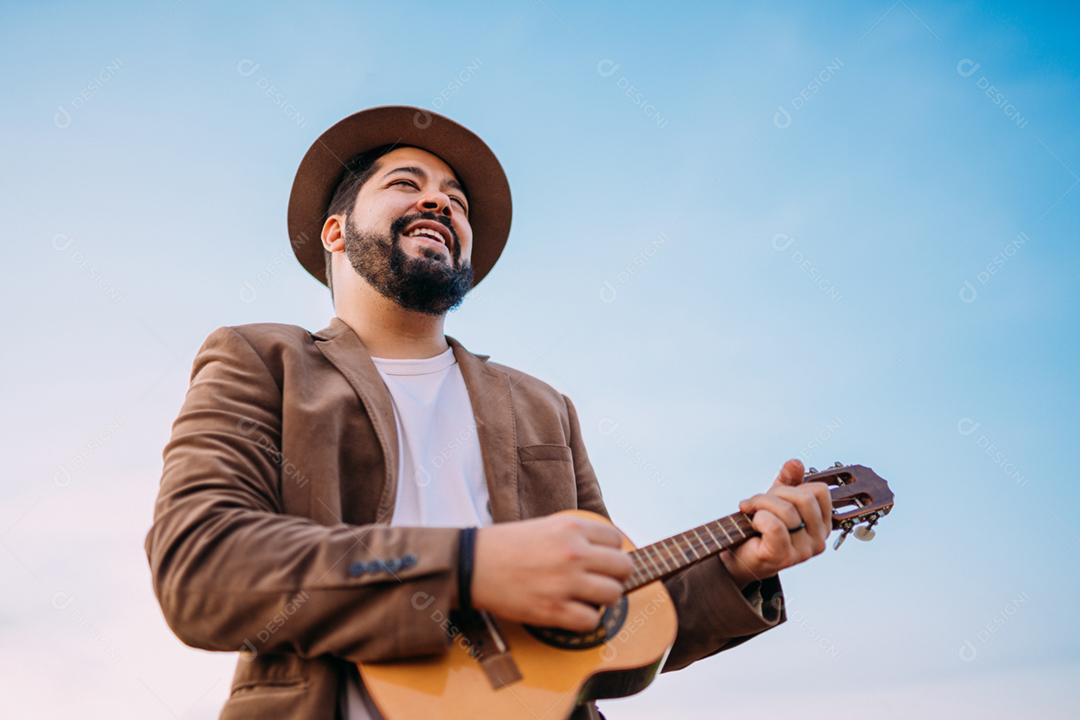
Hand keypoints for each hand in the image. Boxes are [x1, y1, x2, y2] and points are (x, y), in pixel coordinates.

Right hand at [471, 514, 632, 631]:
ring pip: (613, 594)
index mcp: (571, 528)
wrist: (474, 565)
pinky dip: (585, 620)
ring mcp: (565, 582)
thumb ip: (575, 535)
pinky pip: (592, 620)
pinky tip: (571, 612)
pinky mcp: (554, 610)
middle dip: (615, 576)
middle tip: (599, 581)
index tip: (600, 561)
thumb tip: (604, 550)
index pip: (615, 540)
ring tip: (585, 597)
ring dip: (603, 599)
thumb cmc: (506, 545)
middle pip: (623, 567)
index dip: (610, 552)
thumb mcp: (545, 525)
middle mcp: (573, 553)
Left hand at [719, 459, 832, 587]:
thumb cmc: (760, 528)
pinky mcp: (783, 557)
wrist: (739, 556)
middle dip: (774, 494)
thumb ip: (788, 480)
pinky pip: (774, 525)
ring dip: (760, 505)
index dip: (793, 487)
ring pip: (787, 510)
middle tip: (756, 504)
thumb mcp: (776, 498)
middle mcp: (818, 540)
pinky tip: (753, 526)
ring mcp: (803, 551)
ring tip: (751, 514)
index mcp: (822, 524)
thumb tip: (795, 463)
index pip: (819, 490)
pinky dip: (758, 519)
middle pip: (804, 498)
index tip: (775, 495)